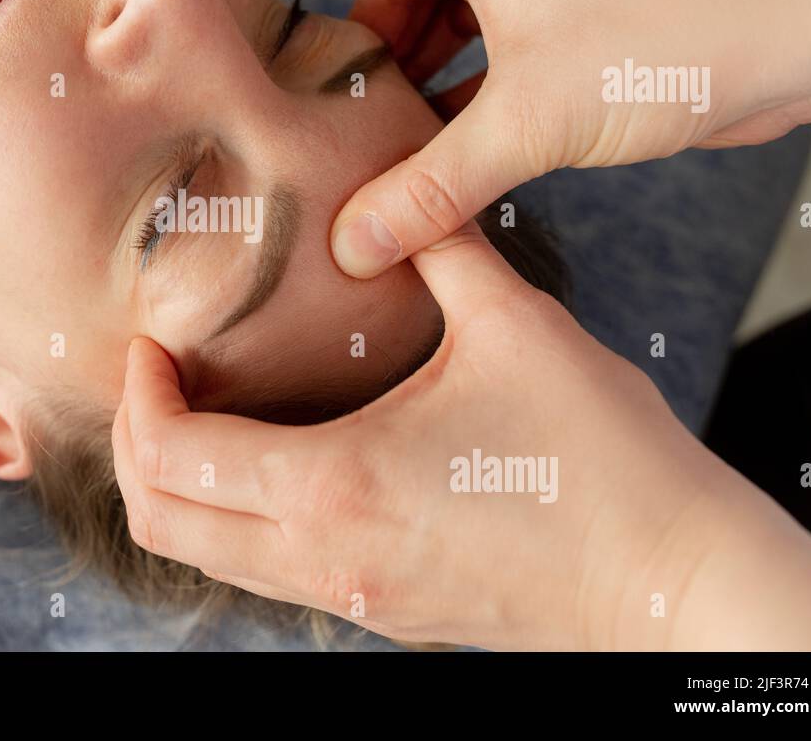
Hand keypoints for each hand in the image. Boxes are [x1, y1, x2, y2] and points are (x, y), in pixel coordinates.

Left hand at [111, 224, 750, 649]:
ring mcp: (350, 595)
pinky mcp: (382, 610)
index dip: (139, 395)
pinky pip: (265, 574)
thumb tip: (393, 199)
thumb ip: (439, 247)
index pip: (172, 457)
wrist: (674, 580)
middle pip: (164, 522)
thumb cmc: (604, 460)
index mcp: (335, 485)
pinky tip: (274, 462)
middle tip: (156, 378)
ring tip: (201, 414)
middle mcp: (324, 555)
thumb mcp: (516, 328)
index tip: (151, 342)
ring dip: (180, 489)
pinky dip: (233, 522)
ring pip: (208, 558)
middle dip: (135, 446)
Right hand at [331, 0, 810, 277]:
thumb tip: (357, 239)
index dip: (368, 2)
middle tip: (383, 114)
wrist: (782, 43)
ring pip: (482, 25)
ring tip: (424, 139)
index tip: (361, 68)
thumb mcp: (523, 127)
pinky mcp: (601, 34)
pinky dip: (496, 93)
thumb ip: (433, 188)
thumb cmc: (658, 49)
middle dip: (403, 49)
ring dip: (449, 77)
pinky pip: (524, 55)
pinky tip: (489, 149)